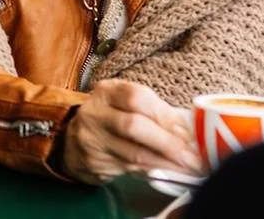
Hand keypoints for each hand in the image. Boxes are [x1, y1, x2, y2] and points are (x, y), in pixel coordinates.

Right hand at [62, 79, 202, 183]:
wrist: (72, 141)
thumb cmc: (110, 119)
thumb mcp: (125, 104)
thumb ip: (152, 110)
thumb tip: (188, 131)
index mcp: (106, 91)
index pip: (137, 97)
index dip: (165, 115)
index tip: (187, 132)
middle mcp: (95, 113)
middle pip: (133, 126)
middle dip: (167, 143)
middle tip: (191, 156)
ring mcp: (91, 139)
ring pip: (133, 153)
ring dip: (166, 162)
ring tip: (188, 167)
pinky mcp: (93, 162)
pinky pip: (129, 169)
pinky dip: (154, 171)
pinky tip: (170, 172)